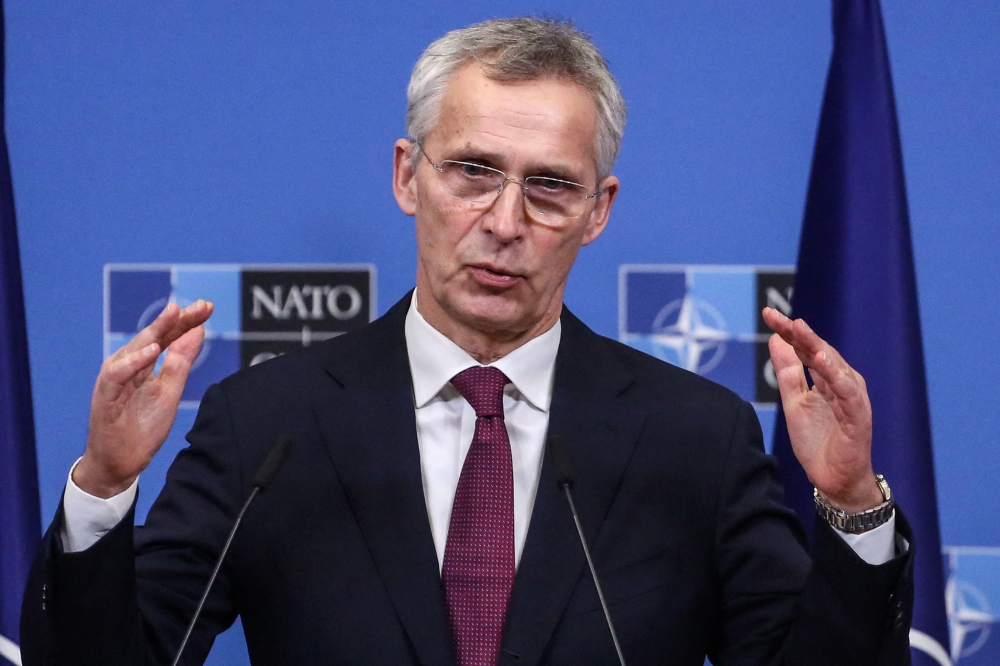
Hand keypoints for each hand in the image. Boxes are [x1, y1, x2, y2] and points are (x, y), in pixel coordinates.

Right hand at [74, 300, 213, 497]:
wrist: (121, 461)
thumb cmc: (143, 426)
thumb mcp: (170, 391)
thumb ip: (181, 361)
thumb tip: (199, 330)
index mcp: (145, 364)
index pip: (168, 337)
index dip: (186, 321)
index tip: (207, 307)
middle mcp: (128, 365)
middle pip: (153, 337)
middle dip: (175, 320)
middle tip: (197, 306)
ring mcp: (115, 379)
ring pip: (134, 349)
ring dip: (155, 332)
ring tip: (175, 317)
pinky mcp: (105, 396)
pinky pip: (116, 375)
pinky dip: (133, 362)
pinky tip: (151, 351)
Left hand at [762, 307, 881, 513]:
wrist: (833, 480)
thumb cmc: (817, 441)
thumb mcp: (794, 401)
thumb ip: (787, 372)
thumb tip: (776, 338)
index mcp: (826, 378)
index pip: (806, 349)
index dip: (788, 331)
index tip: (768, 314)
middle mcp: (841, 383)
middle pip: (819, 351)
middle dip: (799, 333)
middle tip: (780, 317)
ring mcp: (851, 399)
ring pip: (834, 367)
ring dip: (817, 347)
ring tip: (800, 330)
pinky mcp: (858, 417)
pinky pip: (847, 393)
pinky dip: (836, 376)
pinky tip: (822, 362)